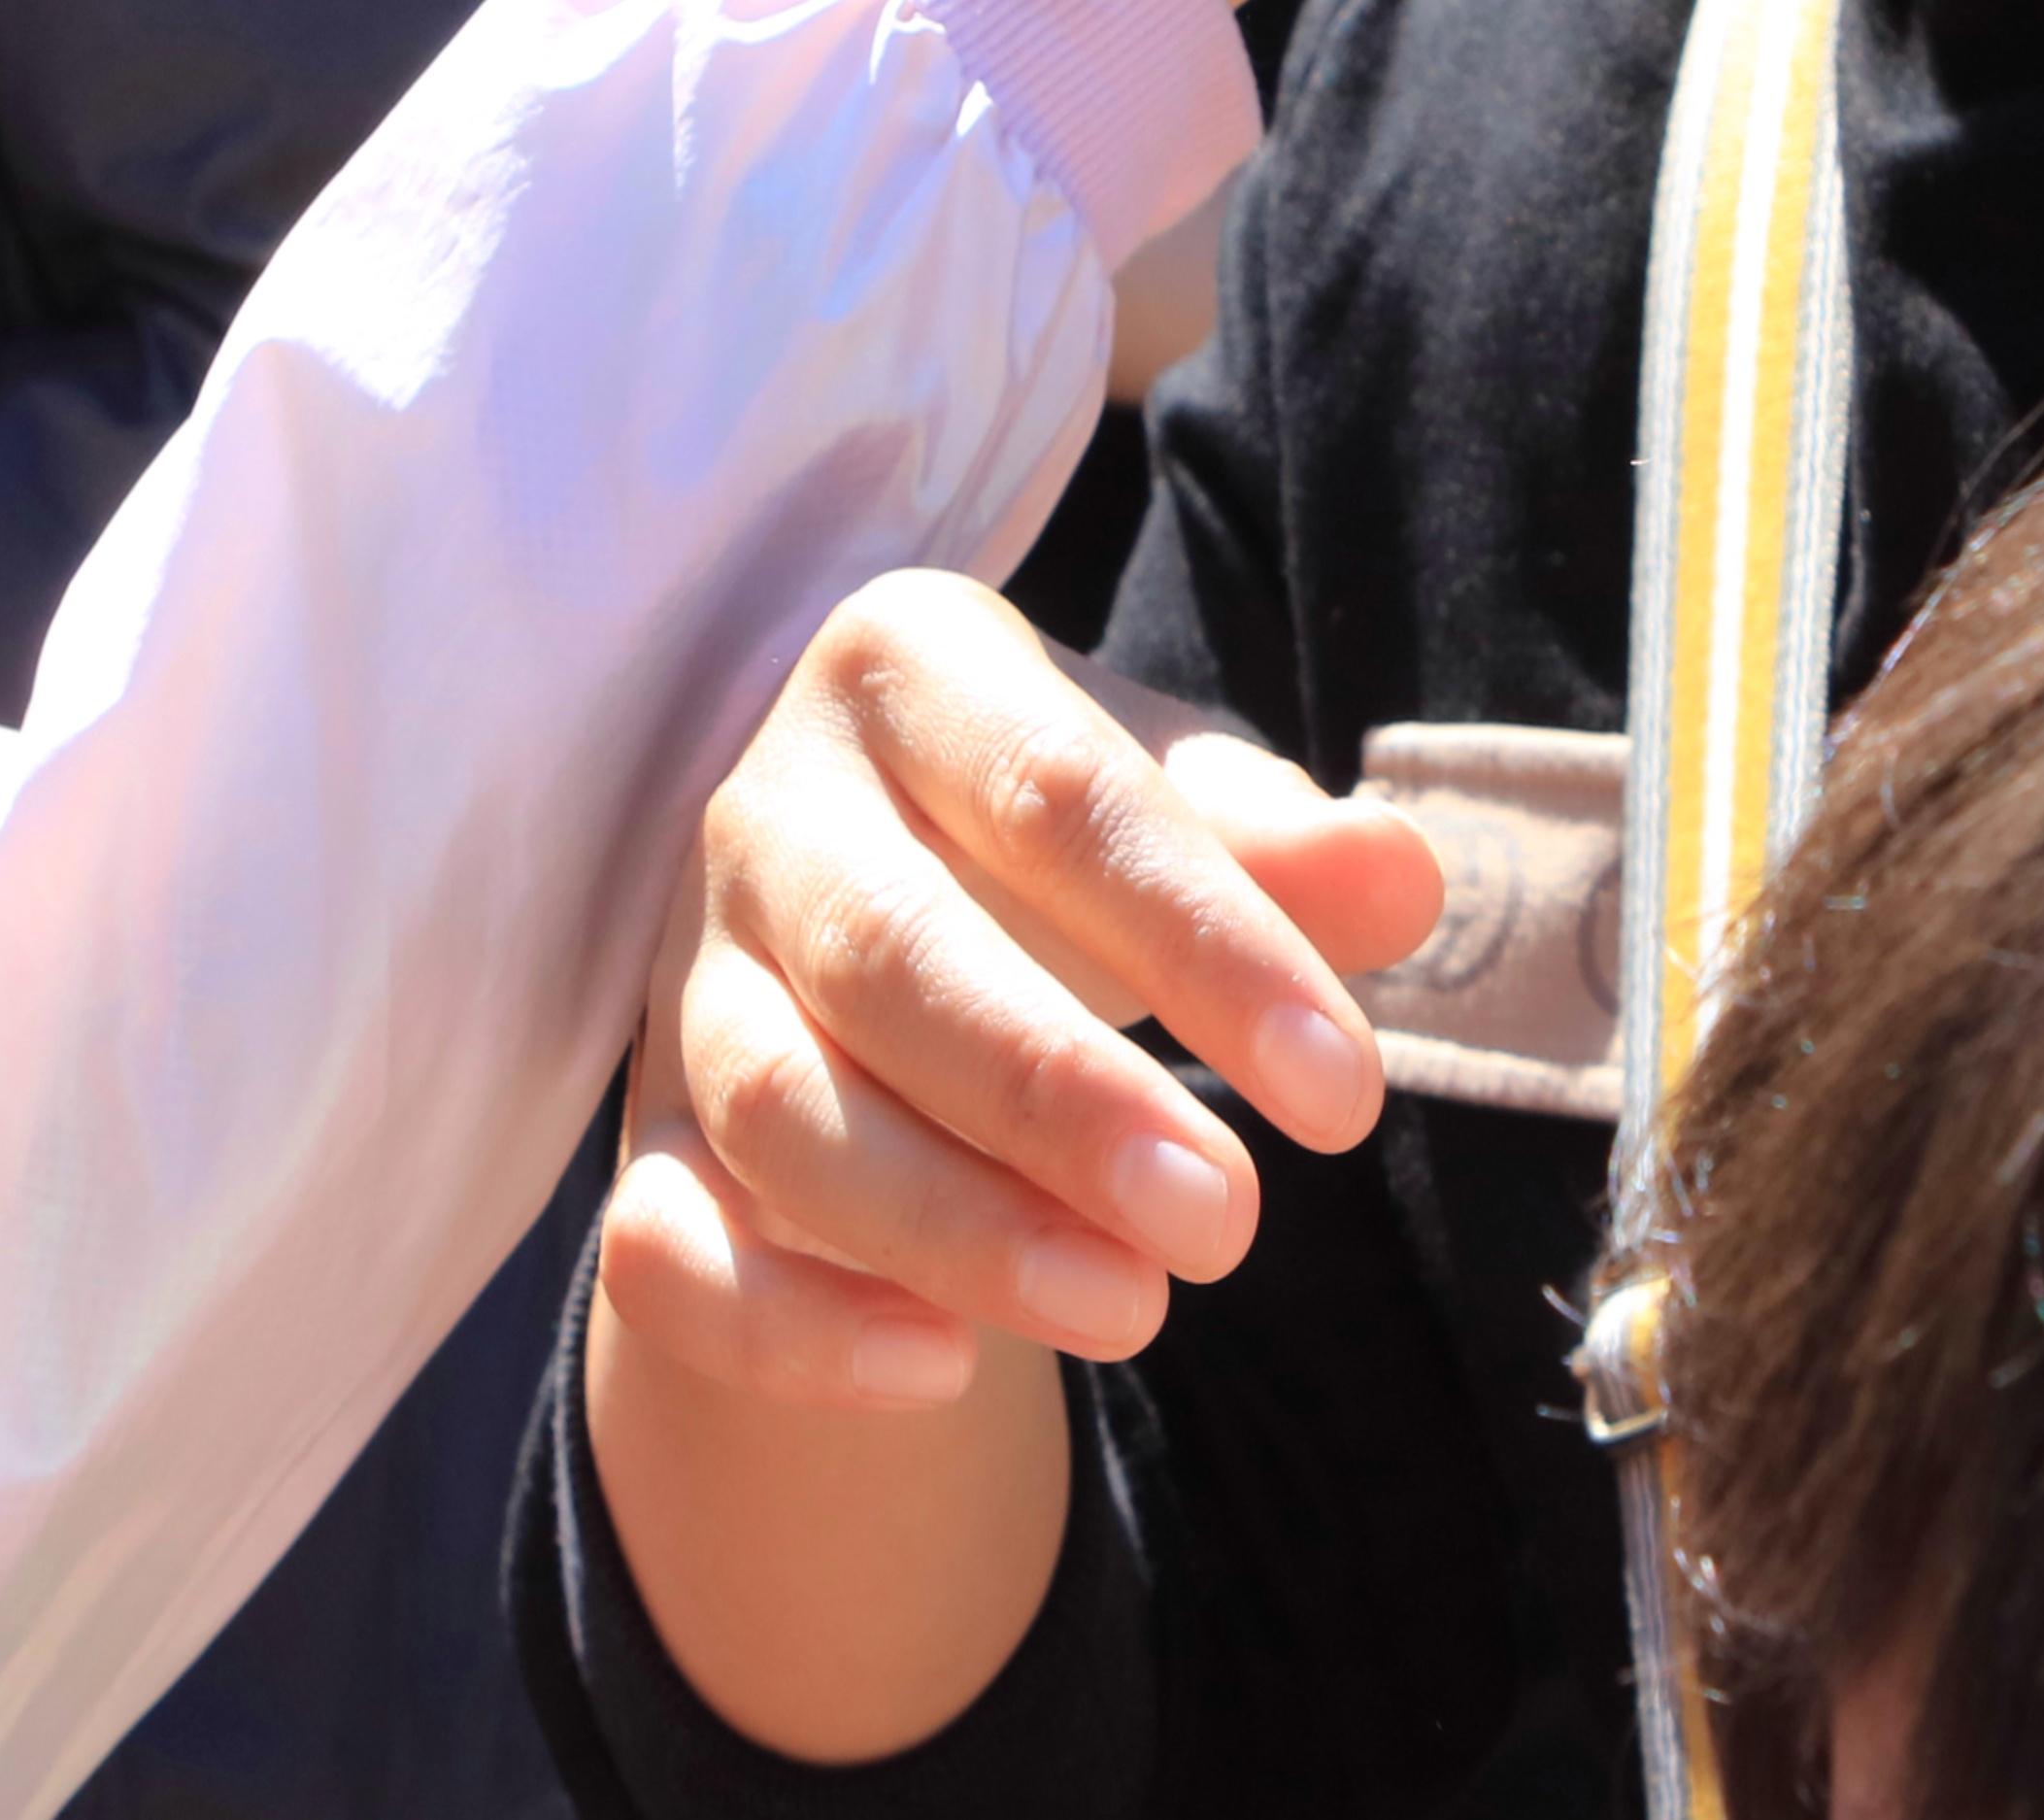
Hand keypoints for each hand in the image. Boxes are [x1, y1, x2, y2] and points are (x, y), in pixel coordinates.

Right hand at [598, 573, 1443, 1408]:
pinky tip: (941, 1371)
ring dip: (948, 1225)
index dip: (1203, 942)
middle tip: (1229, 1222)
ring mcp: (688, 979)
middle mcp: (768, 811)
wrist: (869, 903)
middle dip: (1057, 1100)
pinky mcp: (644, 1137)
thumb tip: (1399, 875)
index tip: (1345, 1093)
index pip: (1052, 795)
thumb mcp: (1165, 795)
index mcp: (905, 671)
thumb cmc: (1047, 836)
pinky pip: (661, 1243)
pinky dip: (783, 1323)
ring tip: (1130, 1307)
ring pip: (773, 1106)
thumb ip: (1273, 837)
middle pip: (888, 954)